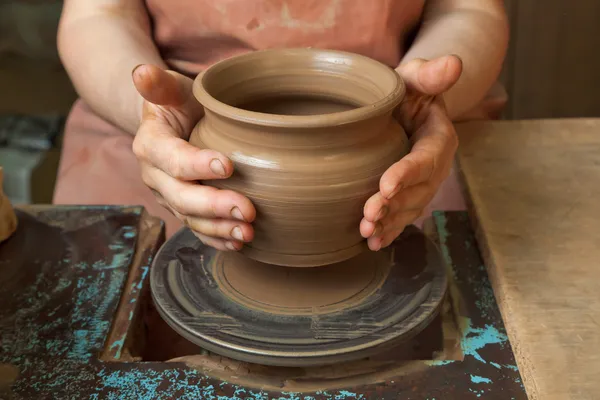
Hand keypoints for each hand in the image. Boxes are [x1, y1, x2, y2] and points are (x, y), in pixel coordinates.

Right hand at [132, 65, 255, 250]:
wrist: (175, 125)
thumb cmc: (179, 104)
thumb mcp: (172, 89)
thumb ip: (159, 84)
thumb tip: (142, 73)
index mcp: (150, 145)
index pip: (172, 158)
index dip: (197, 165)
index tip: (228, 166)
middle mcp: (155, 176)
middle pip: (182, 196)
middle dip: (214, 206)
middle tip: (248, 210)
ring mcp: (169, 196)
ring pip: (191, 218)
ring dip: (219, 228)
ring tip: (248, 232)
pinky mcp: (184, 209)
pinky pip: (198, 228)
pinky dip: (218, 238)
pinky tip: (240, 242)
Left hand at [360, 55, 461, 250]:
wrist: (404, 110)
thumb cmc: (407, 91)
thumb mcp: (415, 77)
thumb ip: (429, 74)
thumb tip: (452, 64)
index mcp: (439, 138)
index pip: (426, 158)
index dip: (408, 173)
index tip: (385, 185)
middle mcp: (435, 167)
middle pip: (417, 191)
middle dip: (394, 206)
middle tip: (369, 215)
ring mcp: (423, 185)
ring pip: (409, 209)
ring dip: (389, 223)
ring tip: (367, 233)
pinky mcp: (409, 195)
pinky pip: (402, 217)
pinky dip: (389, 231)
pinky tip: (372, 243)